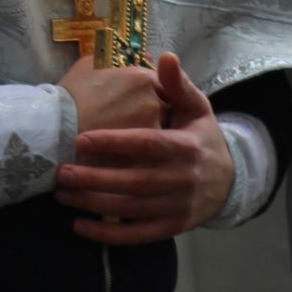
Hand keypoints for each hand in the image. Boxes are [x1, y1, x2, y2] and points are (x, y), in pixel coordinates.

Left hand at [56, 51, 233, 242]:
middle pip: (133, 182)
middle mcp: (183, 179)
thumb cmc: (201, 138)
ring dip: (93, 204)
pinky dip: (107, 235)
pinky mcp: (172, 227)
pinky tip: (80, 226)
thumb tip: (165, 56)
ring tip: (63, 194)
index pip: (147, 144)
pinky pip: (137, 235)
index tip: (81, 138)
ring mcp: (178, 206)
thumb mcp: (197, 108)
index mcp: (186, 147)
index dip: (114, 142)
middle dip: (94, 178)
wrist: (231, 180)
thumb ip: (178, 85)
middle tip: (61, 171)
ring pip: (131, 209)